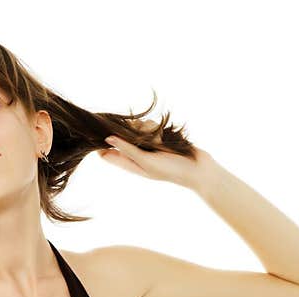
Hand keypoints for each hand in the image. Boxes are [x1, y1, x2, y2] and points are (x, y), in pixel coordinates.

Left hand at [97, 118, 211, 187]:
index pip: (107, 154)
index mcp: (129, 164)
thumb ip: (126, 150)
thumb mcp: (146, 161)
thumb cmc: (170, 169)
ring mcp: (146, 145)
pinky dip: (155, 128)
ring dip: (145, 130)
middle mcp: (135, 154)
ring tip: (159, 141)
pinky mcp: (157, 137)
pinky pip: (149, 125)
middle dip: (128, 132)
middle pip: (120, 137)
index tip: (101, 132)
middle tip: (142, 138)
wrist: (197, 168)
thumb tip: (107, 139)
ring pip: (135, 128)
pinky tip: (164, 136)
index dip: (101, 144)